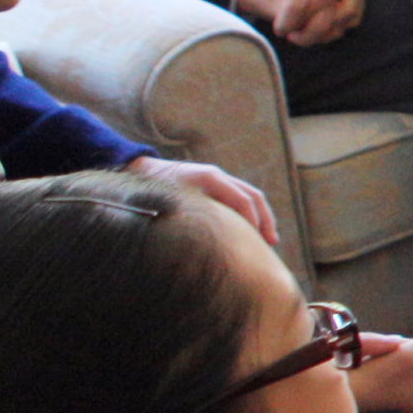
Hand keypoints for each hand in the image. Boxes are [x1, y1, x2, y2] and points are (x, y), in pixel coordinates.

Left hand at [129, 156, 278, 245]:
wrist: (141, 169)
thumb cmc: (152, 188)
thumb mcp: (170, 202)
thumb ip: (190, 217)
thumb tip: (207, 243)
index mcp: (210, 178)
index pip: (242, 199)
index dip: (252, 220)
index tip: (256, 241)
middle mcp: (218, 176)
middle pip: (253, 196)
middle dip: (265, 219)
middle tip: (270, 242)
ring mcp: (218, 179)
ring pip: (250, 196)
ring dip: (261, 217)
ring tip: (267, 239)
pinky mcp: (214, 185)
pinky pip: (239, 198)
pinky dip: (249, 214)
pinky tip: (249, 230)